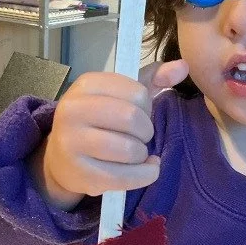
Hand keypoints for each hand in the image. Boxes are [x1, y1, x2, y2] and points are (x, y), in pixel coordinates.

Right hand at [36, 58, 188, 207]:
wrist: (61, 158)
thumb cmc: (98, 122)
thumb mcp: (121, 95)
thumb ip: (153, 79)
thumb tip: (184, 67)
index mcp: (86, 84)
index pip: (136, 92)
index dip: (146, 107)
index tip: (137, 114)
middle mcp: (73, 110)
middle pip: (131, 118)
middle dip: (145, 131)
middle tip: (139, 136)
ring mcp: (72, 143)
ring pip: (129, 149)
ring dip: (142, 154)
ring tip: (136, 154)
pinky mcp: (80, 173)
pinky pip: (124, 177)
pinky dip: (144, 175)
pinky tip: (145, 169)